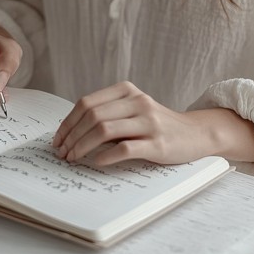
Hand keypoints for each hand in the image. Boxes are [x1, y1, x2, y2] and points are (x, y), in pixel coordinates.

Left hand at [52, 81, 214, 166]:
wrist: (196, 133)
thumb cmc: (158, 125)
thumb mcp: (133, 110)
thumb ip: (108, 114)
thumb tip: (71, 133)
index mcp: (127, 91)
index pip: (87, 103)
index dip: (68, 122)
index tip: (58, 139)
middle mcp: (137, 102)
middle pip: (93, 116)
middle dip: (72, 136)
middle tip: (62, 153)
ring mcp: (149, 122)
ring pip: (104, 129)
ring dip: (82, 146)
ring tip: (73, 158)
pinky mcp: (157, 143)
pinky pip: (125, 148)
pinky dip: (106, 156)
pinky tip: (96, 162)